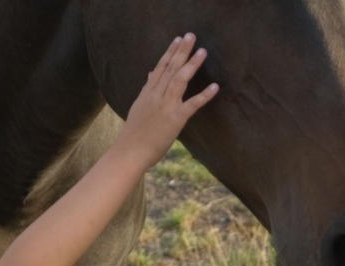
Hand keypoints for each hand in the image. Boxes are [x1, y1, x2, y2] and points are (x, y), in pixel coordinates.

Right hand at [118, 33, 218, 166]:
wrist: (130, 151)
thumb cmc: (135, 133)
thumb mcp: (138, 106)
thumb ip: (147, 89)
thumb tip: (151, 73)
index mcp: (148, 93)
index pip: (160, 68)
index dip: (170, 52)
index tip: (178, 39)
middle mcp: (156, 96)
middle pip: (170, 69)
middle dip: (181, 51)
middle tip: (191, 36)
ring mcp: (165, 107)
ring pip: (179, 80)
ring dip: (191, 65)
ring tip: (202, 52)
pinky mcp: (175, 119)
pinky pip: (191, 105)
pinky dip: (203, 95)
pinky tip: (214, 87)